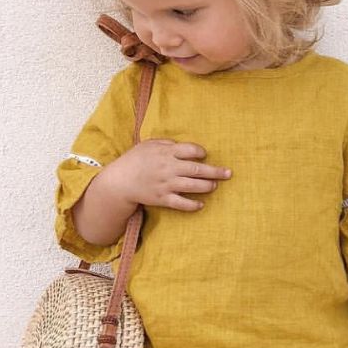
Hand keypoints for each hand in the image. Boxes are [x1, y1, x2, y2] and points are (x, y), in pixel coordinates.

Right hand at [104, 139, 231, 210]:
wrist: (119, 181)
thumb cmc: (135, 160)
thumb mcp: (149, 144)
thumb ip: (167, 143)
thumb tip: (183, 145)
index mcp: (166, 153)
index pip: (190, 150)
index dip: (201, 152)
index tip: (204, 155)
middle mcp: (168, 168)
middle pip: (197, 169)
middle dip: (215, 171)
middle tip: (228, 173)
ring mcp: (166, 185)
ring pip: (192, 186)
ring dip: (207, 186)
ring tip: (214, 186)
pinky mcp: (162, 199)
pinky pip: (181, 203)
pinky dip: (192, 205)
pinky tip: (201, 204)